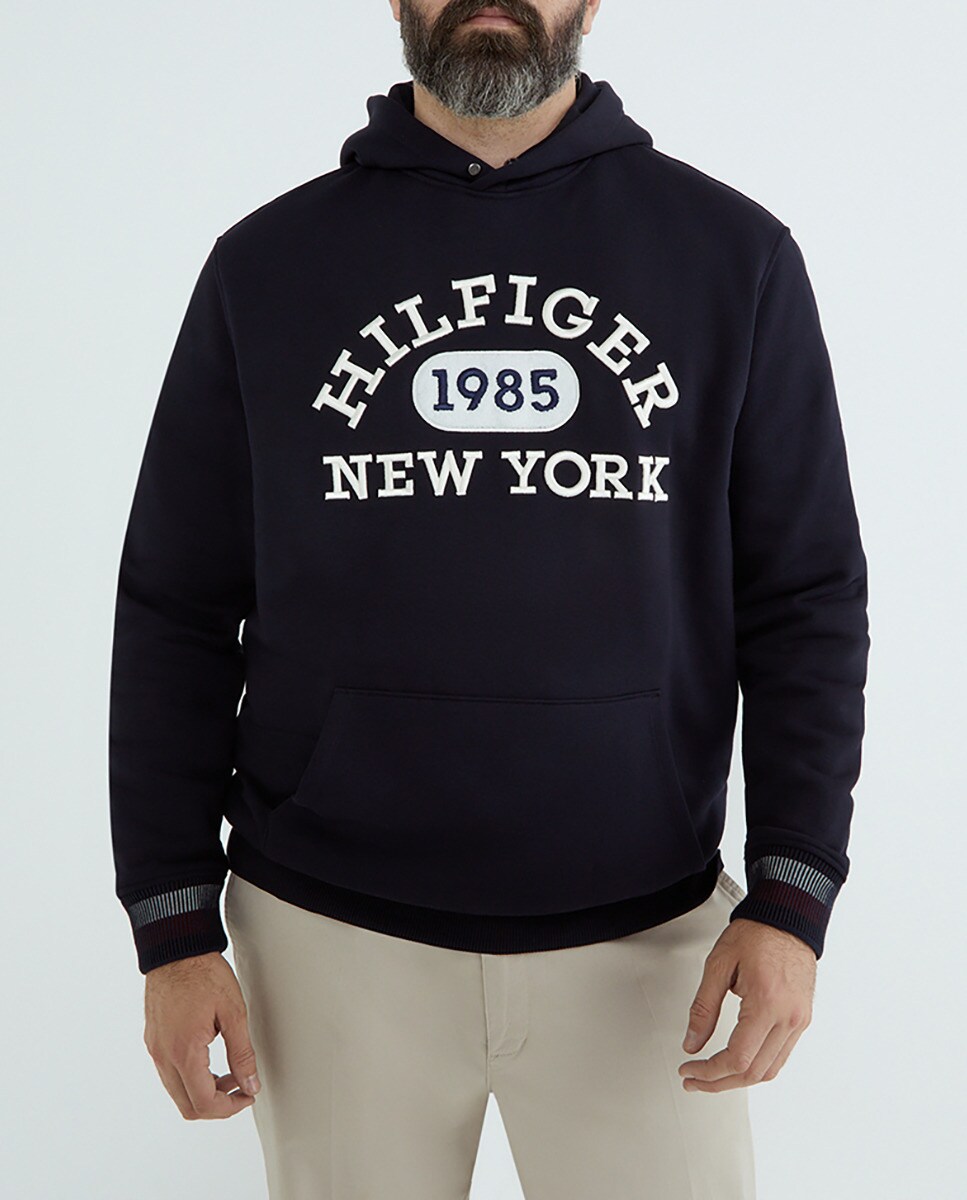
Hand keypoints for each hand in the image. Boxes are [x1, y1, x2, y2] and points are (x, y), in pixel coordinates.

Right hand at [143, 951, 260, 1119]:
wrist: (177, 949)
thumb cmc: (204, 974)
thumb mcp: (233, 1013)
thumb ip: (242, 1054)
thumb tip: (250, 1084)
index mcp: (184, 1052)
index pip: (203, 1103)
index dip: (229, 1108)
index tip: (247, 1096)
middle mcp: (164, 1056)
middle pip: (187, 1106)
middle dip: (217, 1105)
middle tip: (241, 1088)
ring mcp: (155, 1049)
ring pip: (177, 1091)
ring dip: (203, 1092)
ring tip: (229, 1073)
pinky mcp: (153, 1040)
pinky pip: (169, 1073)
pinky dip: (190, 1078)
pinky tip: (209, 1060)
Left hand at [677, 918, 815, 1091]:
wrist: (787, 919)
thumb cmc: (755, 934)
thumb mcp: (718, 965)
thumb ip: (703, 1008)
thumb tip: (691, 1044)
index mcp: (767, 1003)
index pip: (738, 1058)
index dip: (709, 1071)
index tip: (688, 1070)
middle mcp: (788, 1018)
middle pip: (754, 1072)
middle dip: (719, 1082)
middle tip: (693, 1079)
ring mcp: (799, 1021)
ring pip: (769, 1070)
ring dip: (738, 1079)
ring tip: (710, 1075)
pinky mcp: (802, 1020)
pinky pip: (780, 1056)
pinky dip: (757, 1066)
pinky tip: (736, 1062)